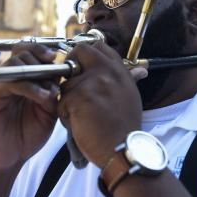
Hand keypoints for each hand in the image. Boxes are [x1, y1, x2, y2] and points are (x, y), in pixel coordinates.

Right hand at [0, 44, 59, 171]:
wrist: (8, 159)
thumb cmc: (27, 136)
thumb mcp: (48, 112)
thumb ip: (54, 92)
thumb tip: (65, 75)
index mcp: (23, 78)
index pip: (31, 52)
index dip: (45, 50)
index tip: (60, 58)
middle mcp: (9, 77)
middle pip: (22, 51)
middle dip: (41, 57)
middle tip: (56, 71)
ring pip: (15, 62)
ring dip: (37, 73)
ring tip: (51, 92)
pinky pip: (8, 81)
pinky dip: (28, 87)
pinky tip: (42, 98)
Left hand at [57, 43, 145, 168]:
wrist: (124, 149)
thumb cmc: (124, 128)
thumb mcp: (130, 96)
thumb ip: (125, 79)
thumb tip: (136, 70)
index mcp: (120, 70)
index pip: (99, 46)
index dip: (86, 55)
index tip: (83, 68)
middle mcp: (107, 70)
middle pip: (79, 51)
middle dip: (71, 66)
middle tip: (74, 86)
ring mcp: (92, 81)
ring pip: (66, 83)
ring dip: (68, 100)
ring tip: (83, 116)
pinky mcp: (78, 96)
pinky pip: (60, 102)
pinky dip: (65, 116)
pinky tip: (80, 125)